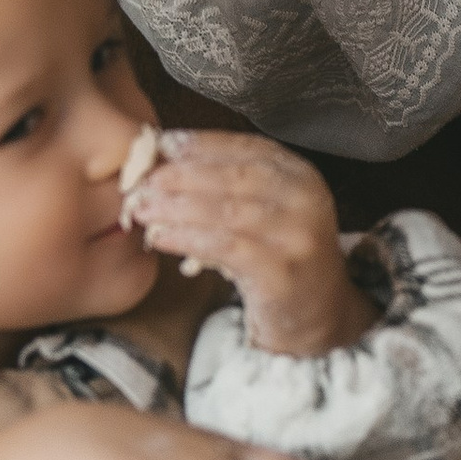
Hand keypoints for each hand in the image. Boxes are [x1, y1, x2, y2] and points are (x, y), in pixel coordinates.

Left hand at [128, 129, 373, 357]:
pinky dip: (187, 238)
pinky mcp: (281, 271)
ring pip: (227, 211)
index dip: (202, 143)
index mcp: (301, 175)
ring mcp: (296, 236)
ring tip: (143, 207)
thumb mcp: (268, 212)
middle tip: (142, 179)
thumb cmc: (279, 258)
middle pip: (234, 176)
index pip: (247, 147)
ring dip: (178, 206)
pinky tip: (160, 237)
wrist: (318, 316)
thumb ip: (231, 186)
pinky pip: (225, 247)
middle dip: (183, 175)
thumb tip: (167, 162)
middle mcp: (305, 199)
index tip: (163, 144)